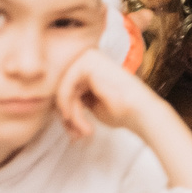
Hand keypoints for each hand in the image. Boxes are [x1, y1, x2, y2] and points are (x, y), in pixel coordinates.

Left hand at [60, 45, 191, 189]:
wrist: (139, 111)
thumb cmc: (120, 110)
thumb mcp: (90, 105)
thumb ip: (74, 99)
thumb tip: (52, 105)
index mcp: (91, 67)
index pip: (66, 89)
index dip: (67, 113)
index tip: (75, 133)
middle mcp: (88, 58)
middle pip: (62, 89)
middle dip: (67, 116)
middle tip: (76, 135)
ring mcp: (88, 57)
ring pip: (62, 90)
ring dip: (70, 115)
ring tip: (83, 130)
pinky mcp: (88, 61)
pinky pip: (66, 86)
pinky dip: (68, 106)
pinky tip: (78, 119)